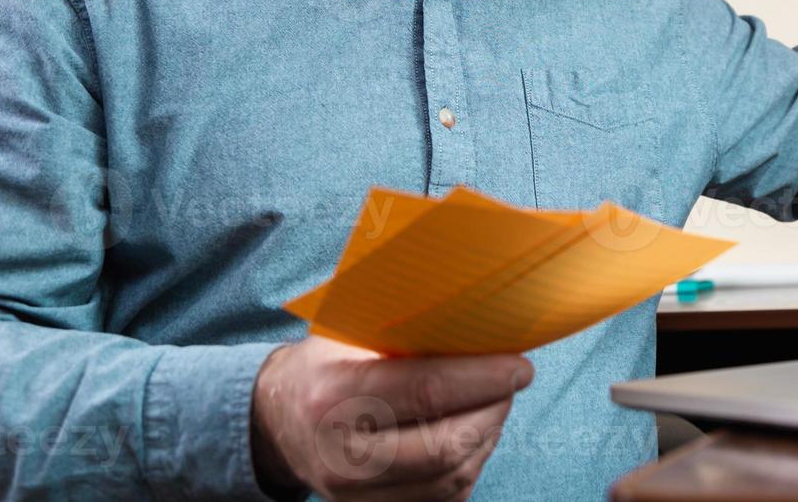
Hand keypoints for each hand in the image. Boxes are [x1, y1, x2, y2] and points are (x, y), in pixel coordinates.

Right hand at [250, 335, 532, 501]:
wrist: (277, 420)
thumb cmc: (326, 363)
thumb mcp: (350, 331)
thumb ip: (404, 325)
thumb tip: (479, 313)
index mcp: (335, 394)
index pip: (428, 389)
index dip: (484, 378)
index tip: (520, 366)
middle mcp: (342, 453)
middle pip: (446, 444)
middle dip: (493, 410)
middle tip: (511, 382)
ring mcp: (354, 493)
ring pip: (451, 477)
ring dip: (487, 438)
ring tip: (495, 404)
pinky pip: (442, 499)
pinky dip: (469, 466)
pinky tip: (473, 434)